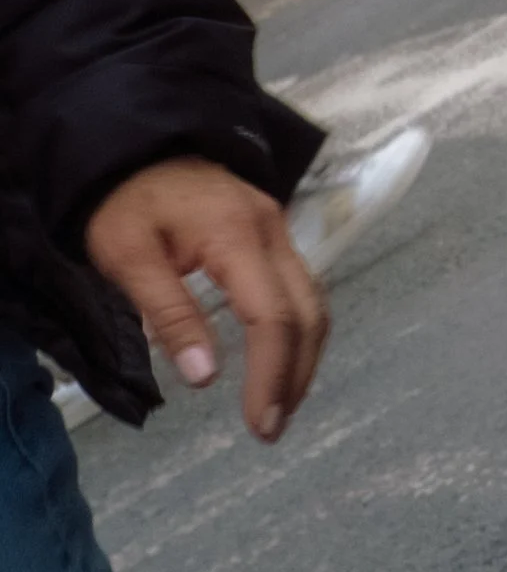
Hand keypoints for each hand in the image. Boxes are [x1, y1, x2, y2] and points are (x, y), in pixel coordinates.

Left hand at [86, 159, 328, 441]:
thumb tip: (205, 377)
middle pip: (308, 314)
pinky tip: (281, 359)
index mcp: (236, 238)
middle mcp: (272, 233)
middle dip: (296, 376)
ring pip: (314, 303)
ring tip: (280, 404)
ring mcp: (279, 231)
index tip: (260, 424)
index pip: (272, 319)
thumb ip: (170, 314)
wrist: (138, 143)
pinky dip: (299, 332)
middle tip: (271, 428)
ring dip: (304, 358)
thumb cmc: (125, 201)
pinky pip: (302, 289)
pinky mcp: (274, 233)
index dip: (272, 376)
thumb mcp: (128, 257)